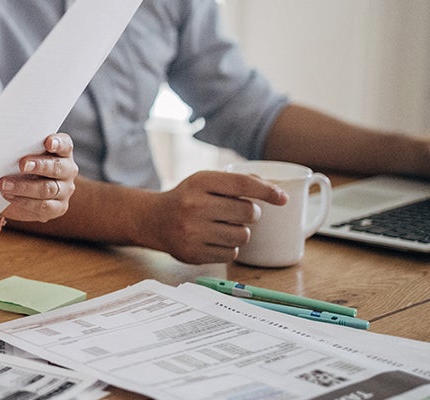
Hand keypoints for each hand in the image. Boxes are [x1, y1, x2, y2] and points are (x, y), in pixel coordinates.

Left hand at [0, 133, 76, 222]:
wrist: (20, 193)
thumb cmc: (20, 167)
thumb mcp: (20, 155)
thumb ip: (18, 149)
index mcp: (62, 152)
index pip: (64, 144)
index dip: (57, 143)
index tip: (47, 142)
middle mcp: (67, 170)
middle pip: (57, 167)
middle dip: (38, 165)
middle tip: (21, 165)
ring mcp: (64, 190)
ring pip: (48, 188)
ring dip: (24, 187)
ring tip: (4, 184)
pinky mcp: (57, 208)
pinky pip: (43, 206)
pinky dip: (24, 201)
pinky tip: (9, 196)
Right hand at [145, 170, 288, 264]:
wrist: (154, 220)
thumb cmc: (188, 198)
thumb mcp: (205, 182)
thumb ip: (237, 182)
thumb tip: (274, 190)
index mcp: (199, 182)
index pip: (242, 184)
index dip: (267, 191)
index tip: (282, 198)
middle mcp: (194, 206)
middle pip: (248, 213)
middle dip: (250, 214)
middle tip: (237, 213)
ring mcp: (192, 231)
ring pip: (243, 236)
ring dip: (240, 232)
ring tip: (222, 226)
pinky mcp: (194, 253)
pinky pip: (231, 254)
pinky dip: (228, 248)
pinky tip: (212, 239)